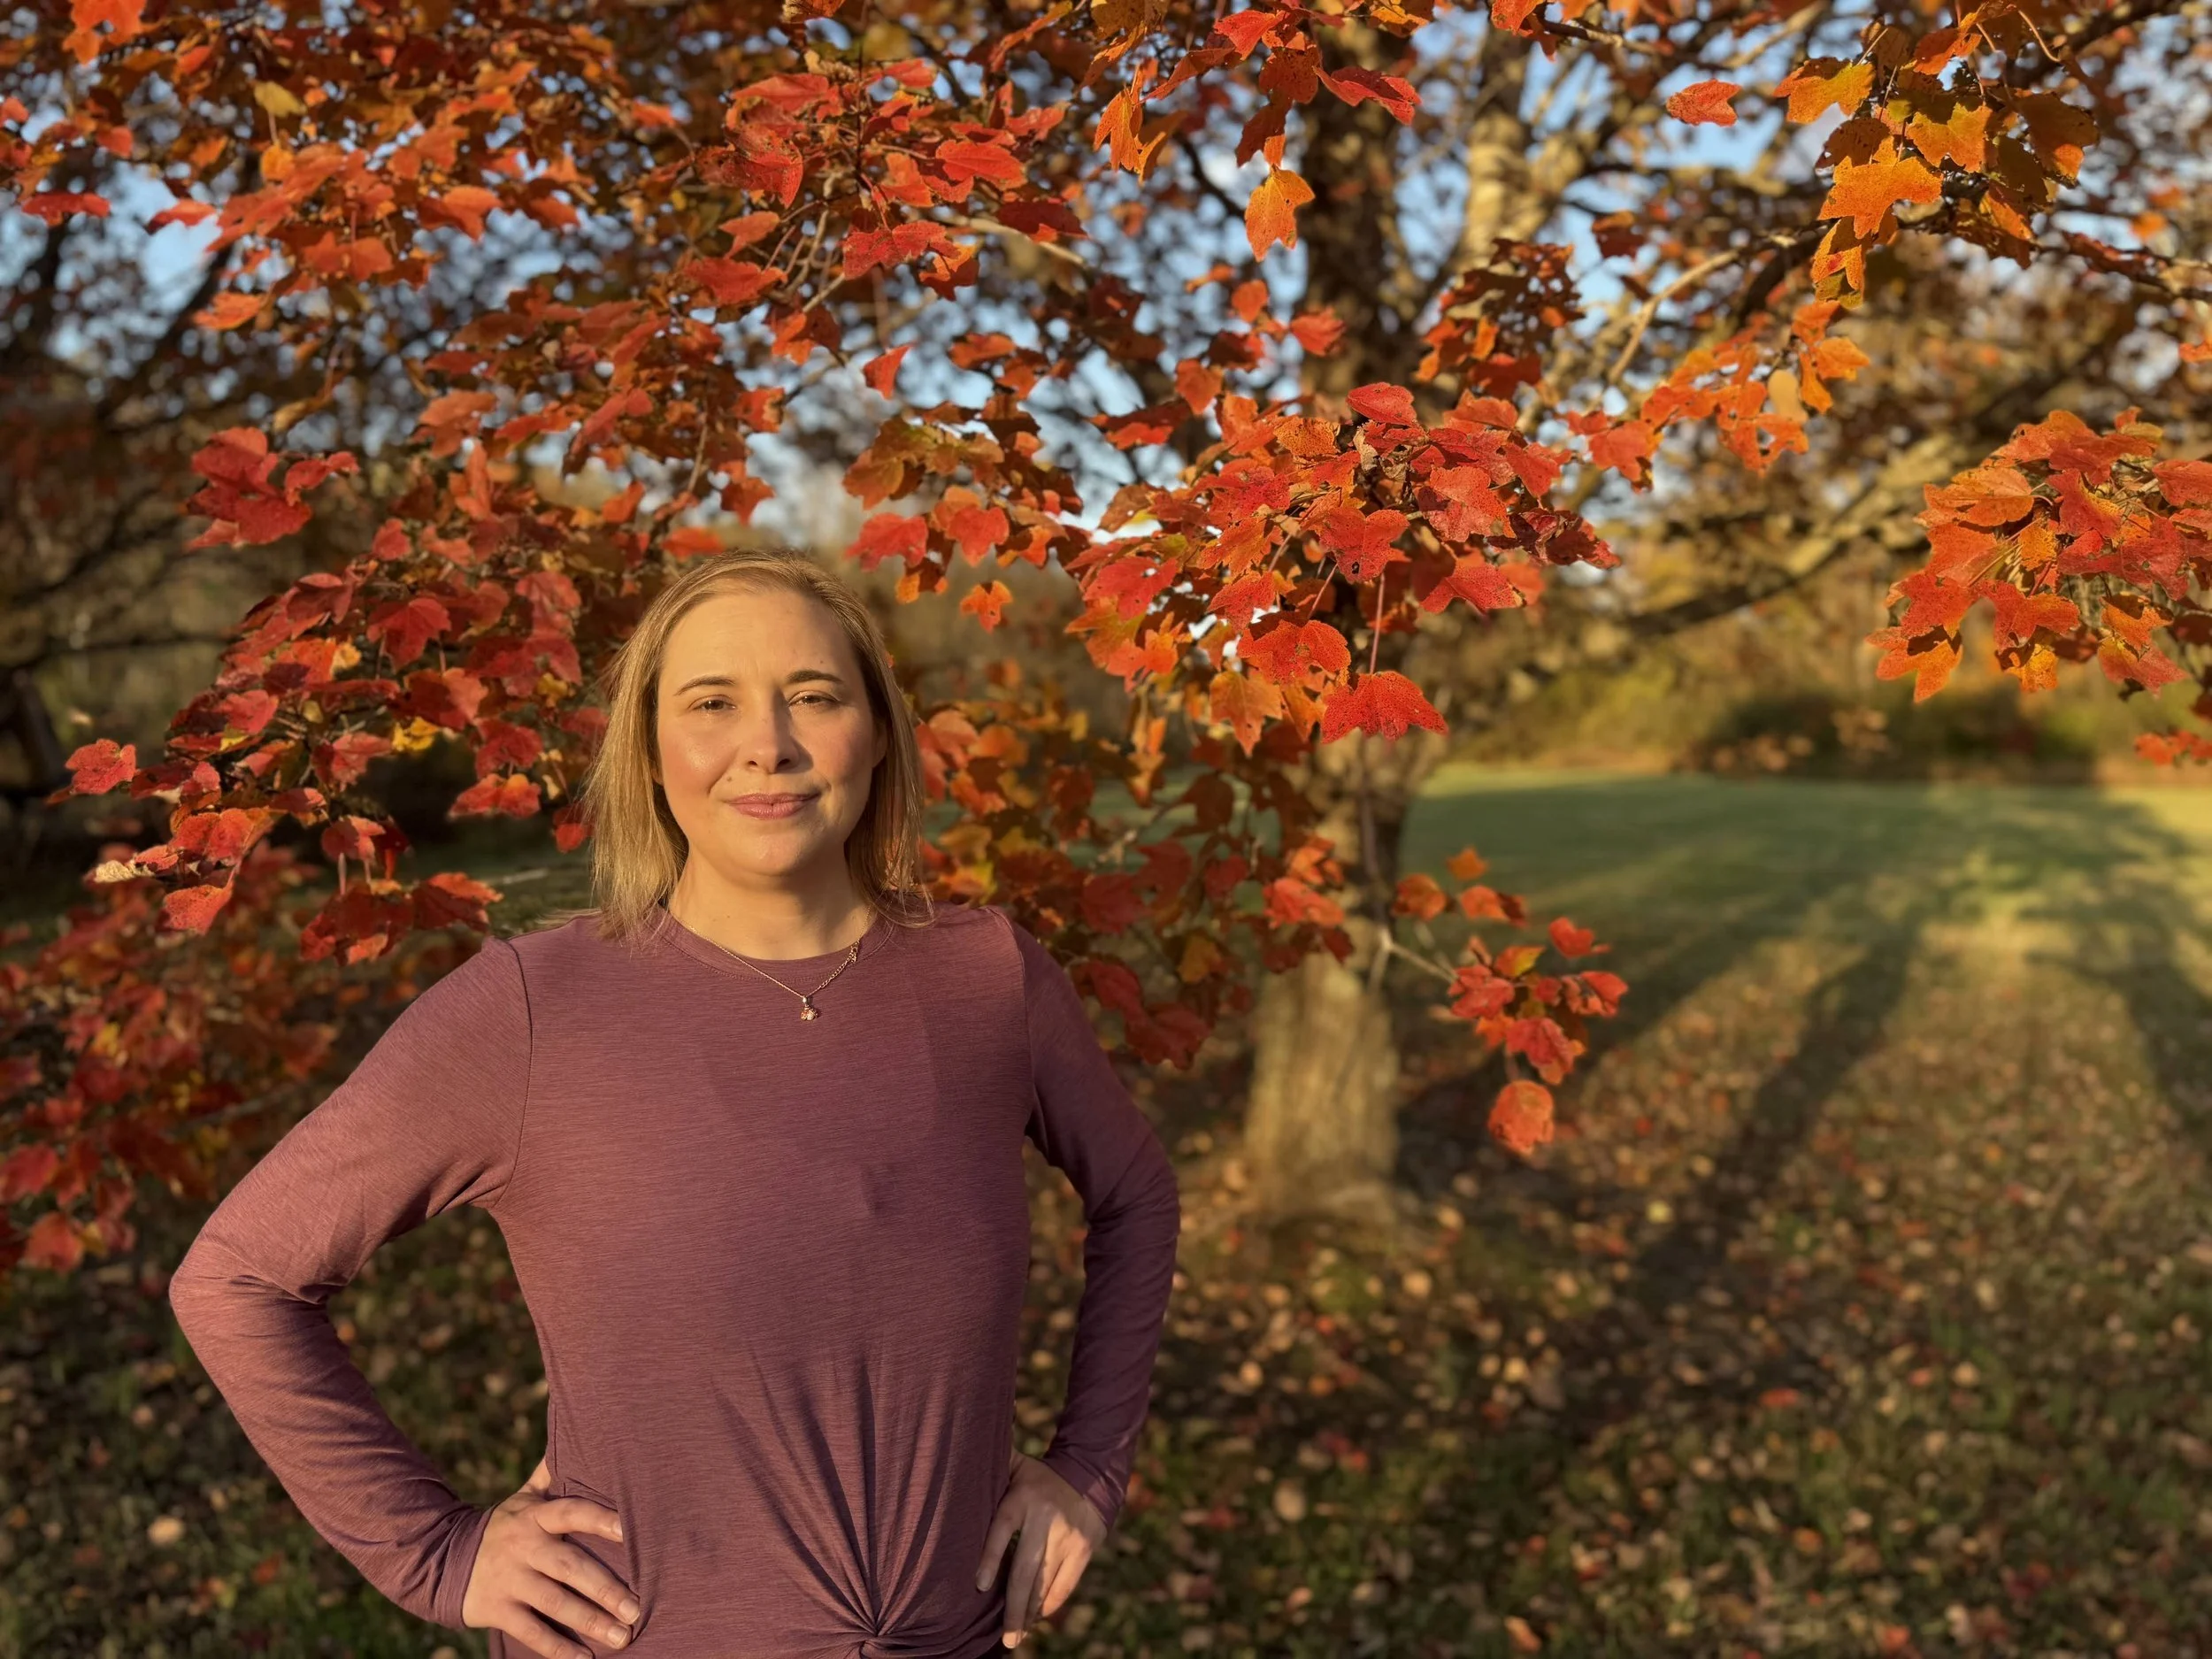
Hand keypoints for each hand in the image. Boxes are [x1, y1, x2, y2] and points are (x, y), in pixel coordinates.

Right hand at [461, 1453, 640, 1658]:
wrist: (440, 1558)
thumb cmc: (501, 1528)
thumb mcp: (521, 1500)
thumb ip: (549, 1476)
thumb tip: (574, 1433)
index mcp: (535, 1517)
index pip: (572, 1512)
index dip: (600, 1519)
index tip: (630, 1531)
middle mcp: (525, 1547)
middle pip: (570, 1567)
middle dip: (605, 1589)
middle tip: (637, 1608)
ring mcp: (511, 1580)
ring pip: (555, 1603)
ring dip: (590, 1622)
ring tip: (622, 1636)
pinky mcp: (498, 1610)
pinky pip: (532, 1632)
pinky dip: (557, 1648)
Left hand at [975, 1450, 1106, 1648]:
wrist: (1091, 1475)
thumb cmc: (1039, 1478)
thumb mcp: (1015, 1467)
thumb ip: (991, 1471)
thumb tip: (954, 1464)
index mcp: (1022, 1498)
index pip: (1002, 1530)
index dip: (990, 1558)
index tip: (979, 1586)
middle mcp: (1044, 1518)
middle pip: (1025, 1570)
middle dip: (1013, 1608)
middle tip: (1005, 1639)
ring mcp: (1066, 1536)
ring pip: (1045, 1583)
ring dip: (1030, 1612)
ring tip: (1016, 1635)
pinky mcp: (1084, 1548)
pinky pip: (1066, 1583)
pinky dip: (1051, 1603)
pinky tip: (1038, 1617)